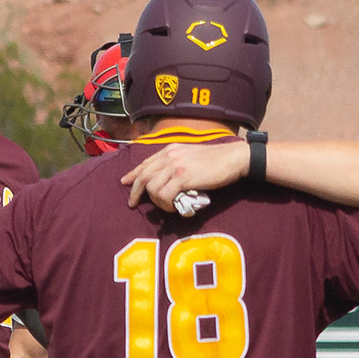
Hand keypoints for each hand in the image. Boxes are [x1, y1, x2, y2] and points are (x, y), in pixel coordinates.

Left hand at [124, 141, 250, 212]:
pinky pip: (165, 195)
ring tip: (167, 207)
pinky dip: (167, 205)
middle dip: (135, 191)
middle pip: (143, 175)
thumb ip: (178, 164)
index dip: (133, 173)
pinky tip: (175, 208)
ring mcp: (175, 166)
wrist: (233, 158)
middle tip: (133, 204)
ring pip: (152, 188)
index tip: (125, 182)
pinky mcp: (183, 177)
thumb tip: (170, 179)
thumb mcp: (192, 156)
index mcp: (170, 150)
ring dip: (157, 202)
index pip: (145, 162)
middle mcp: (169, 155)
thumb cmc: (217, 161)